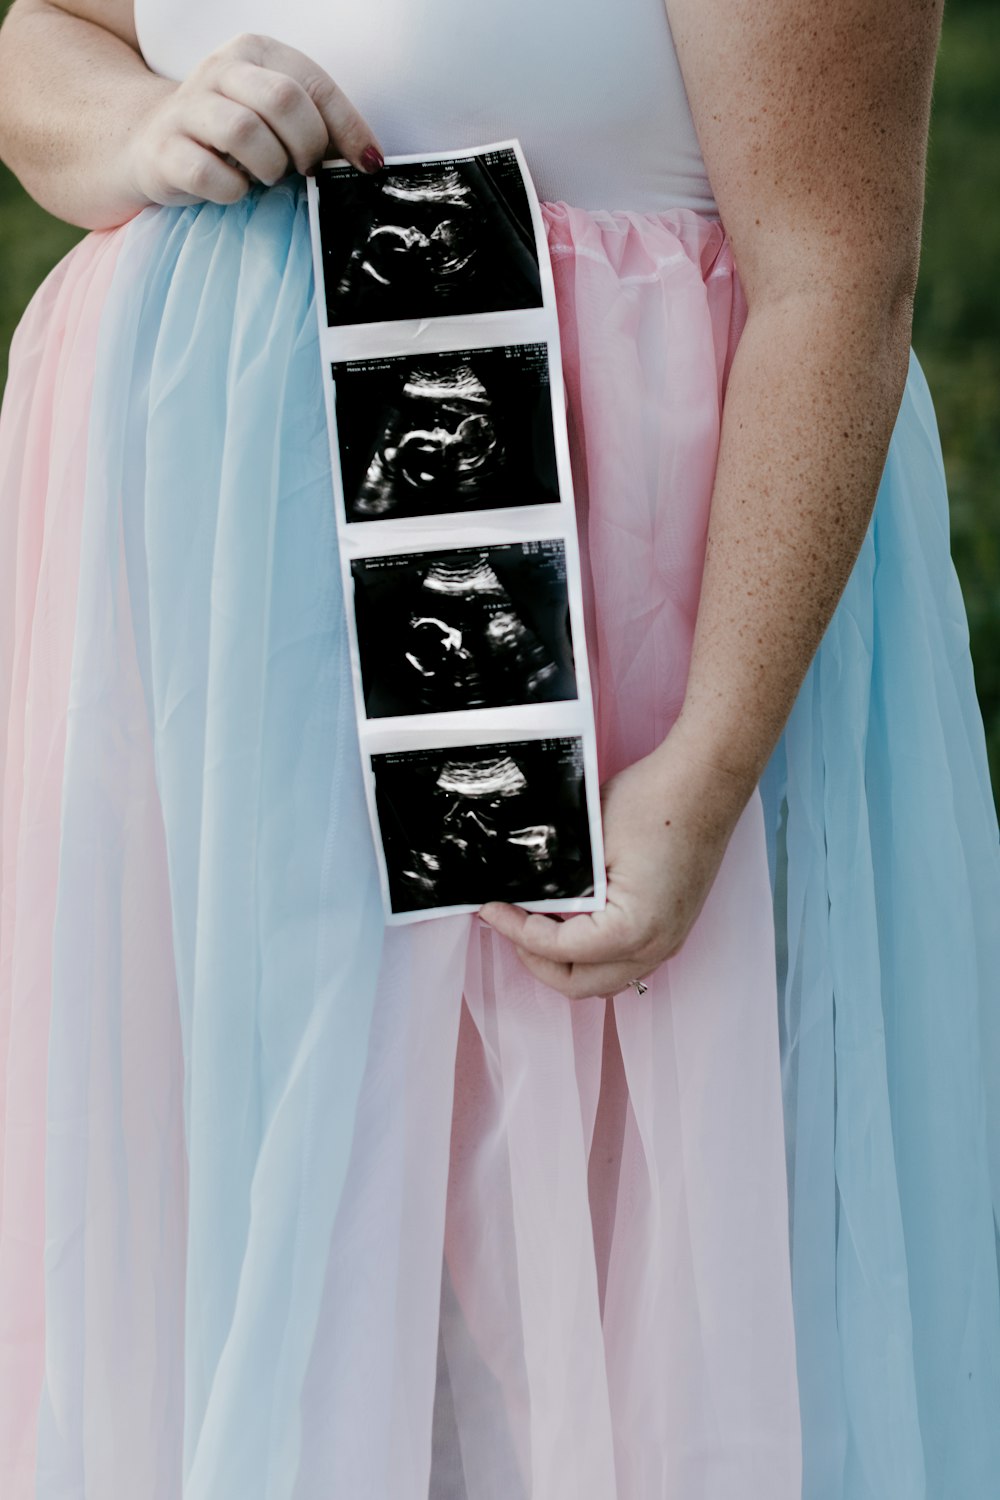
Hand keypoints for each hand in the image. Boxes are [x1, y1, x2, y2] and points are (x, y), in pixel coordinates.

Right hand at [126, 33, 382, 208]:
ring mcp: (187, 108)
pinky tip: (234, 189)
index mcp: (255, 53)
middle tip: (304, 169)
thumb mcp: (276, 117)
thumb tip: (369, 161)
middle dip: (306, 145)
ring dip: (269, 167)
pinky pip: (209, 174)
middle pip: (282, 100)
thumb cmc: (232, 135)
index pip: (315, 85)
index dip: (349, 130)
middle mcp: (219, 70)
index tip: (367, 165)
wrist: (153, 142)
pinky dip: (231, 191)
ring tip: (267, 176)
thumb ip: (318, 126)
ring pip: (245, 131)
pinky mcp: (164, 150)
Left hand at [479, 722, 754, 1000]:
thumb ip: (555, 883)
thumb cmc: (656, 802)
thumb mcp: (588, 843)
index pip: (558, 950)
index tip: (490, 910)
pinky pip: (623, 961)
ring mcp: (667, 942)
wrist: (705, 782)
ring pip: (602, 979)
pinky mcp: (670, 928)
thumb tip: (522, 899)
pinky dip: (591, 953)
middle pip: (579, 984)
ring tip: (535, 924)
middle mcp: (656, 947)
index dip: (515, 931)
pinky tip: (571, 919)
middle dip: (535, 958)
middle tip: (508, 924)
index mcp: (634, 931)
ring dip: (564, 960)